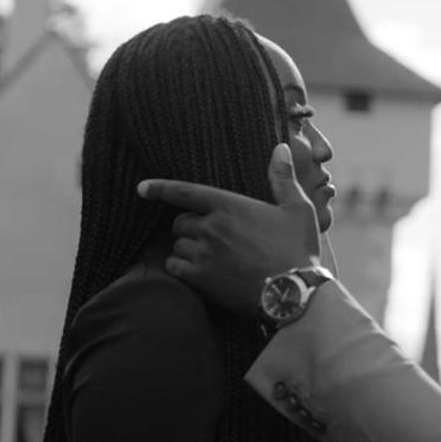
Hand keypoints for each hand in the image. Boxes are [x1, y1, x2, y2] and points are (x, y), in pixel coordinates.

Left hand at [137, 143, 321, 316]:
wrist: (294, 293)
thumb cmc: (298, 249)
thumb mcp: (297, 209)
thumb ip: (283, 178)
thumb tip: (281, 148)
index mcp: (230, 205)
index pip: (185, 192)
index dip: (160, 188)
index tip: (142, 188)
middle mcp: (211, 226)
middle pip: (180, 222)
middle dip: (189, 227)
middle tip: (208, 236)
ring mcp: (204, 253)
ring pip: (177, 245)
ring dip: (186, 248)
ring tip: (207, 256)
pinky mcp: (200, 278)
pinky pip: (174, 267)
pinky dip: (179, 267)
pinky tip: (195, 271)